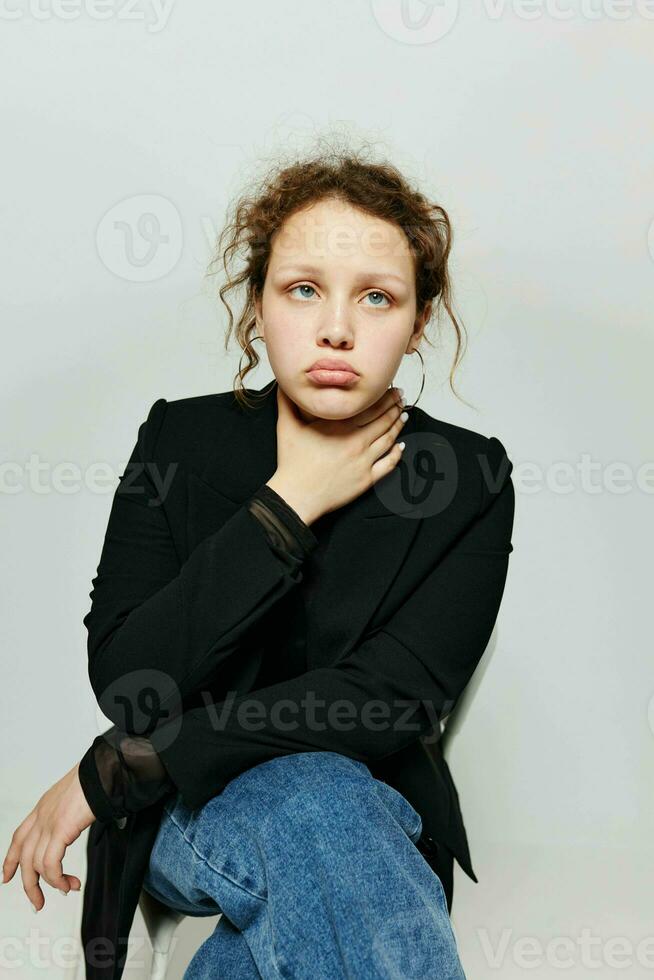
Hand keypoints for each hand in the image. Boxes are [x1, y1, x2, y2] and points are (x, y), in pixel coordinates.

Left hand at [2, 762, 95, 910]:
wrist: (102, 773)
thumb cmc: (95, 781)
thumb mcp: (73, 798)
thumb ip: (68, 814)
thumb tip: (75, 827)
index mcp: (43, 807)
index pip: (18, 837)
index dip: (10, 859)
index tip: (6, 876)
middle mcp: (41, 816)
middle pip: (24, 857)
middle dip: (29, 884)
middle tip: (37, 902)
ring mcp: (48, 823)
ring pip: (36, 865)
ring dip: (50, 884)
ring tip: (65, 889)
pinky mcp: (59, 830)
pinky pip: (50, 864)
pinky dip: (57, 879)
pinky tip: (67, 883)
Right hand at [267, 385, 407, 524]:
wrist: (297, 495)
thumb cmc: (291, 463)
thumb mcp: (286, 427)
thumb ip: (287, 403)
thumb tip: (285, 385)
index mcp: (339, 425)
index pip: (370, 405)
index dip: (384, 396)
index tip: (391, 389)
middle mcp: (355, 441)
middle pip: (383, 420)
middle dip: (395, 406)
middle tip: (401, 398)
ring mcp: (363, 460)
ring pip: (388, 438)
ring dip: (398, 425)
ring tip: (403, 415)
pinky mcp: (366, 479)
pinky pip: (389, 464)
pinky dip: (397, 453)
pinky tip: (400, 446)